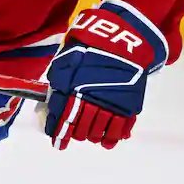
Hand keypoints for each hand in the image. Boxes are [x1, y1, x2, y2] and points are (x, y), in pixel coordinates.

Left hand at [44, 0, 167, 149]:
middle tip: (74, 135)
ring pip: (100, 130)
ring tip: (90, 138)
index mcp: (73, 89)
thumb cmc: (90, 47)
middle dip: (76, 133)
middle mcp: (92, 100)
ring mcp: (112, 103)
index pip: (64, 118)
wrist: (122, 39)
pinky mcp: (129, 104)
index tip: (57, 144)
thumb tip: (53, 101)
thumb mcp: (66, 60)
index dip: (59, 133)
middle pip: (82, 126)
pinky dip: (113, 137)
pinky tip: (108, 141)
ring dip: (93, 136)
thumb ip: (59, 81)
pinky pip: (121, 127)